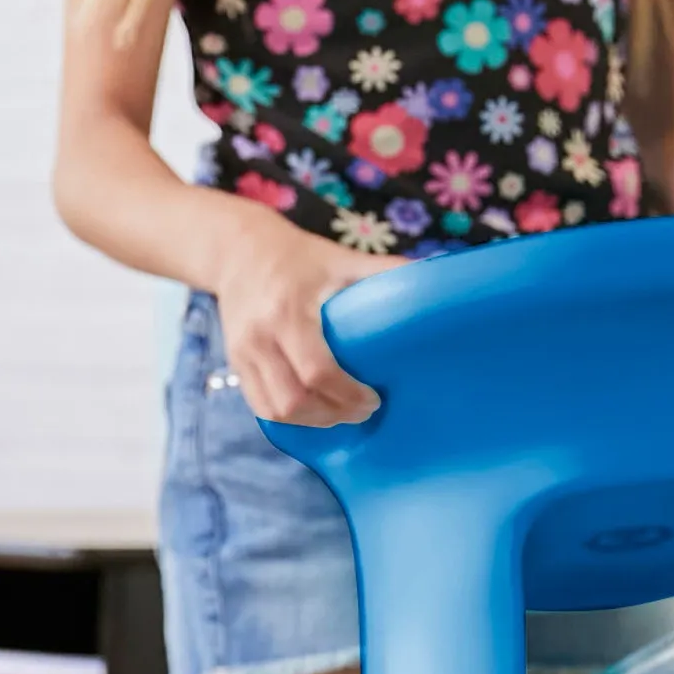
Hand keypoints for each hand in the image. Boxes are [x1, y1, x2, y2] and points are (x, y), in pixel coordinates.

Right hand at [215, 211, 382, 424]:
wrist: (239, 251)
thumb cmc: (300, 257)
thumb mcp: (341, 258)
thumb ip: (384, 269)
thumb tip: (438, 273)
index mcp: (288, 312)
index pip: (317, 371)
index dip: (347, 394)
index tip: (373, 398)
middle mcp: (260, 338)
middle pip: (294, 400)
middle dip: (332, 414)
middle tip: (361, 411)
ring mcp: (243, 354)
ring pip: (275, 411)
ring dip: (311, 421)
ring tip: (338, 415)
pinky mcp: (235, 364)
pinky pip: (260, 406)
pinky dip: (287, 417)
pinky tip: (312, 411)